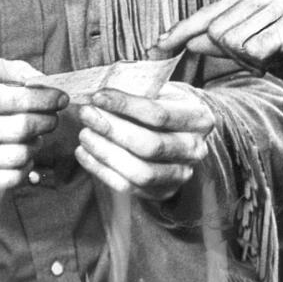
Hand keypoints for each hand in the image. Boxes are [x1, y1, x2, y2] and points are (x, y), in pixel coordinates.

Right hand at [0, 57, 67, 206]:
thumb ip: (13, 71)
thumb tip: (43, 81)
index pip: (13, 98)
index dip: (44, 99)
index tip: (61, 99)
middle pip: (19, 129)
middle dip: (45, 122)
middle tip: (52, 119)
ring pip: (16, 156)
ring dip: (36, 146)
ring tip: (36, 138)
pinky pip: (7, 180)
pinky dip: (24, 169)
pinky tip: (24, 157)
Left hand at [75, 83, 214, 202]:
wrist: (184, 132)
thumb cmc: (167, 104)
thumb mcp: (162, 90)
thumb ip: (137, 91)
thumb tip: (99, 94)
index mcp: (198, 118)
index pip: (159, 114)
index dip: (125, 106)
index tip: (98, 96)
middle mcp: (195, 149)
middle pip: (150, 145)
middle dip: (113, 130)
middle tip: (87, 115)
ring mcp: (181, 174)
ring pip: (140, 172)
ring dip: (106, 153)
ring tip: (84, 134)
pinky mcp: (163, 191)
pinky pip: (128, 187)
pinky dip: (101, 171)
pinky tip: (84, 153)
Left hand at [150, 0, 282, 91]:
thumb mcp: (254, 45)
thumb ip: (224, 40)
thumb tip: (188, 40)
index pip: (207, 13)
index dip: (181, 30)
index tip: (157, 45)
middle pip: (216, 30)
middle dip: (230, 53)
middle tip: (261, 57)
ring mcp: (276, 5)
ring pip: (231, 41)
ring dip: (248, 59)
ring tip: (272, 55)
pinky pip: (252, 49)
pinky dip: (262, 61)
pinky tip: (280, 57)